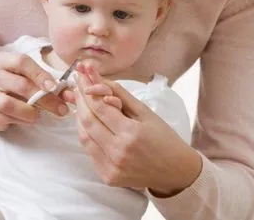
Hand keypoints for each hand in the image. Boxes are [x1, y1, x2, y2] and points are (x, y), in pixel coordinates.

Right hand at [0, 51, 73, 130]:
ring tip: (39, 115)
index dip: (40, 74)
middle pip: (20, 85)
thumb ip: (48, 83)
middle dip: (44, 98)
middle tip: (60, 109)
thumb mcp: (28, 77)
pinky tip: (27, 119)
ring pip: (9, 104)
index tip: (54, 87)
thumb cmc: (14, 84)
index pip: (21, 62)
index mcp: (2, 60)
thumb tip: (70, 95)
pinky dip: (21, 121)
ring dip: (30, 112)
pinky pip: (5, 118)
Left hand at [74, 64, 201, 195]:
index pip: (100, 107)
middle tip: (77, 84)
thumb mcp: (146, 113)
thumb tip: (99, 81)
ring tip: (79, 101)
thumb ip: (121, 96)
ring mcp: (111, 167)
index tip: (82, 76)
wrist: (176, 171)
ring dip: (79, 118)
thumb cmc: (165, 138)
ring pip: (84, 138)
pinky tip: (87, 123)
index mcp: (131, 133)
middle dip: (80, 100)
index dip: (87, 89)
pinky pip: (90, 152)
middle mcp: (118, 151)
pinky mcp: (108, 177)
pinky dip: (86, 135)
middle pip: (88, 121)